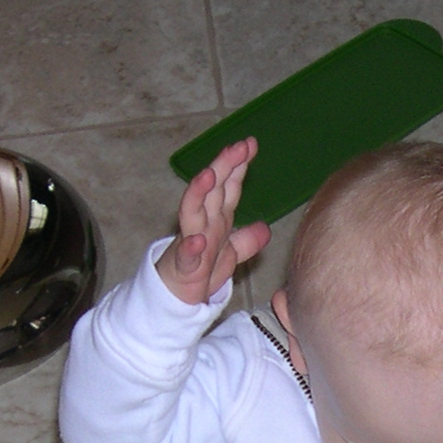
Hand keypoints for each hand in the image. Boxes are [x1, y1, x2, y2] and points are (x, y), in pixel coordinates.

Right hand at [159, 137, 269, 303]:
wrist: (177, 298)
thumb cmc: (200, 271)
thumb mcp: (229, 255)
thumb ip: (246, 241)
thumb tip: (266, 228)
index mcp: (216, 219)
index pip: (228, 187)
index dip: (238, 166)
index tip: (249, 144)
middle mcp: (203, 224)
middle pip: (212, 190)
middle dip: (223, 167)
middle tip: (237, 146)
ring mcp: (191, 243)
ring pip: (192, 213)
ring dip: (199, 193)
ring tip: (209, 175)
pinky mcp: (184, 267)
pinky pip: (186, 256)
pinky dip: (190, 248)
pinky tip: (196, 240)